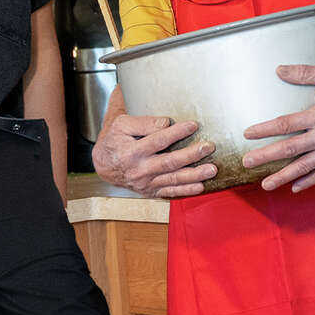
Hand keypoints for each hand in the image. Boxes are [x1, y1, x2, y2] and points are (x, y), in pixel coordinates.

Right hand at [92, 86, 216, 197]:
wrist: (103, 165)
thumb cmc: (114, 139)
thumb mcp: (121, 125)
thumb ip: (143, 122)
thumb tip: (165, 122)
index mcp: (131, 151)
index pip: (157, 140)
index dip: (176, 133)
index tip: (193, 125)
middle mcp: (139, 169)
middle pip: (169, 162)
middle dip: (191, 155)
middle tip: (208, 147)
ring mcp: (146, 182)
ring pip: (173, 179)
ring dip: (194, 175)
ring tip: (211, 169)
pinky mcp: (151, 190)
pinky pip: (170, 192)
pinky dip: (186, 190)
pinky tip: (201, 186)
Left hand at [242, 63, 314, 193]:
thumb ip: (304, 73)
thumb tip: (279, 70)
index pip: (285, 124)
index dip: (264, 130)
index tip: (247, 133)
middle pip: (289, 149)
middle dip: (266, 157)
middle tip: (246, 163)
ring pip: (304, 167)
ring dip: (283, 177)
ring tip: (265, 184)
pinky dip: (309, 182)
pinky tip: (295, 187)